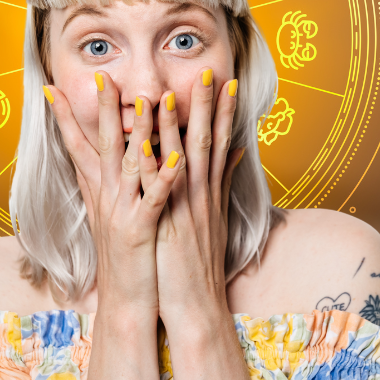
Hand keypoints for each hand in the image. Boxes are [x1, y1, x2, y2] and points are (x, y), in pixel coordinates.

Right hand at [45, 74, 174, 313]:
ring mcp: (122, 213)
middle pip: (103, 145)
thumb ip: (119, 186)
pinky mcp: (140, 231)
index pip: (78, 147)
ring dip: (140, 131)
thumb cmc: (128, 260)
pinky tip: (176, 157)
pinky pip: (154, 199)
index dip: (64, 117)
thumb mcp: (120, 216)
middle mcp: (107, 198)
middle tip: (101, 76)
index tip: (52, 87)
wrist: (125, 305)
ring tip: (147, 100)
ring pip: (131, 163)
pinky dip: (164, 177)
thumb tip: (120, 163)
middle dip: (103, 109)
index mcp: (101, 193)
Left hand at [151, 68, 243, 328]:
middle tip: (207, 73)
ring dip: (175, 128)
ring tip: (168, 95)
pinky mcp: (167, 226)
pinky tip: (142, 149)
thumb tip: (237, 152)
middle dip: (206, 107)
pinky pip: (158, 192)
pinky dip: (151, 169)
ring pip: (181, 162)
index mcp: (207, 192)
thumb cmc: (198, 265)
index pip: (219, 143)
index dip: (223, 112)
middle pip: (205, 142)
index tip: (227, 80)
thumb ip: (222, 182)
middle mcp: (200, 195)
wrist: (197, 306)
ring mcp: (185, 209)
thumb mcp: (213, 220)